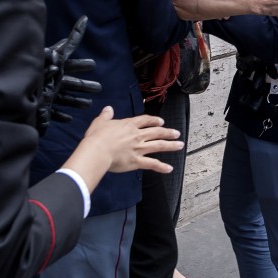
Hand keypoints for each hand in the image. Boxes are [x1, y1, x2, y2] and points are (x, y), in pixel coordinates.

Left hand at [38, 16, 100, 132]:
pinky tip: (69, 119)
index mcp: (55, 70)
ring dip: (77, 101)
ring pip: (64, 99)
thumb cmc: (38, 73)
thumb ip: (69, 41)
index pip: (71, 66)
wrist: (16, 95)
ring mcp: (46, 95)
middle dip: (85, 86)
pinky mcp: (40, 109)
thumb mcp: (55, 55)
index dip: (82, 65)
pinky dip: (61, 116)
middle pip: (71, 83)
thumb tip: (83, 20)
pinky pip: (52, 113)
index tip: (93, 65)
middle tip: (99, 88)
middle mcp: (51, 82)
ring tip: (89, 105)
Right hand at [63, 106, 183, 180]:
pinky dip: (162, 167)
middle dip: (168, 132)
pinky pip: (152, 164)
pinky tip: (170, 168)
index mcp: (129, 125)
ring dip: (170, 145)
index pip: (145, 121)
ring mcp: (139, 148)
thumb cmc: (97, 137)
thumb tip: (108, 109)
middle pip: (156, 132)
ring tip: (180, 145)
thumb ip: (106, 115)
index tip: (161, 121)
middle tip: (177, 133)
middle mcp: (137, 135)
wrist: (98, 151)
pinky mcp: (137, 161)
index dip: (154, 120)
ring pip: (159, 146)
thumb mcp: (100, 122)